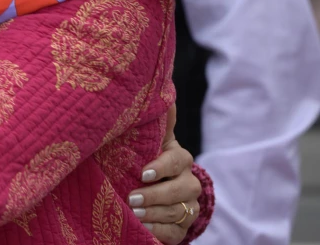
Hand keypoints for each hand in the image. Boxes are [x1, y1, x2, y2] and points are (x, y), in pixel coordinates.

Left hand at [130, 104, 199, 243]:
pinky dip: (160, 231)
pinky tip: (144, 227)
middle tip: (132, 197)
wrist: (147, 188)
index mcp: (178, 158)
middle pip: (182, 189)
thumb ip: (155, 118)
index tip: (143, 173)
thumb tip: (163, 90)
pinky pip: (177, 232)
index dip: (162, 167)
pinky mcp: (181, 227)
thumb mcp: (145, 138)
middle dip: (157, 195)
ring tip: (134, 213)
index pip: (178, 160)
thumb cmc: (142, 157)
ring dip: (155, 213)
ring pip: (179, 212)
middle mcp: (188, 182)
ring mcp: (188, 206)